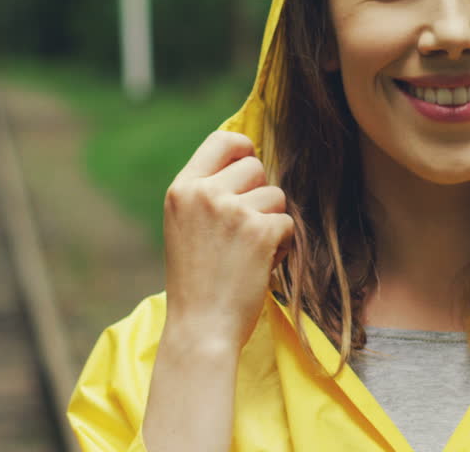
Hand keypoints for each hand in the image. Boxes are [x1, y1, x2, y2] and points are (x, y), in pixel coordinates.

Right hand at [161, 131, 294, 350]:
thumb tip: (250, 160)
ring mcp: (232, 210)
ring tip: (249, 252)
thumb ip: (208, 193)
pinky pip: (287, 224)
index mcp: (182, 189)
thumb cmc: (196, 282)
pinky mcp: (259, 231)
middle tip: (244, 231)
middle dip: (259, 195)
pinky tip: (260, 266)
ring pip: (276, 196)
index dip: (244, 150)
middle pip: (256, 167)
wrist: (200, 328)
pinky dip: (281, 246)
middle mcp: (205, 193)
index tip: (249, 167)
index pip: (222, 140)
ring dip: (272, 223)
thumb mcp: (185, 226)